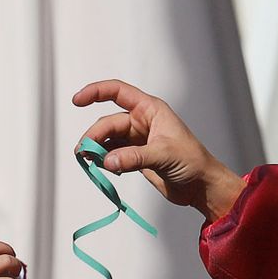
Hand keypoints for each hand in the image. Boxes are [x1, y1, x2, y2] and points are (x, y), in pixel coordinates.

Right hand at [73, 79, 243, 220]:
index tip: (76, 100)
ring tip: (87, 161)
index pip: (118, 92)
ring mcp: (137, 140)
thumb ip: (134, 157)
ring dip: (96, 149)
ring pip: (108, 140)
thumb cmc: (192, 162)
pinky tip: (102, 169)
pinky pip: (113, 155)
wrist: (200, 186)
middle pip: (108, 123)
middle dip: (94, 136)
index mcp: (150, 110)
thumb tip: (106, 161)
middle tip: (84, 153)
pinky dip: (104, 161)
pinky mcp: (135, 157)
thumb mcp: (164, 155)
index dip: (95, 92)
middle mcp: (141, 122)